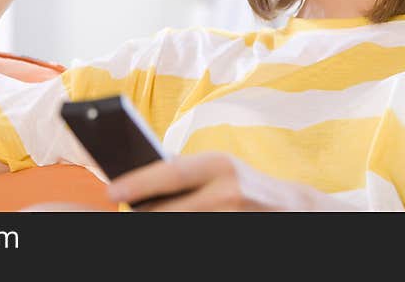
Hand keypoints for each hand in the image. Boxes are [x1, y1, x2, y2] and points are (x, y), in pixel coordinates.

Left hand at [107, 153, 354, 211]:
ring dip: (163, 223)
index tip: (111, 189)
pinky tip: (180, 223)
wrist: (292, 208)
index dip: (138, 182)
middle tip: (129, 211)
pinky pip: (199, 239)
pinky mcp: (240, 235)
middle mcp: (228, 189)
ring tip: (150, 216)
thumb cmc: (242, 184)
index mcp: (218, 164)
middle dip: (146, 214)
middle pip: (169, 210)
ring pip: (179, 226)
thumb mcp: (218, 168)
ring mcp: (235, 216)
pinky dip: (187, 231)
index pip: (170, 172)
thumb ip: (183, 171)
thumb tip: (135, 177)